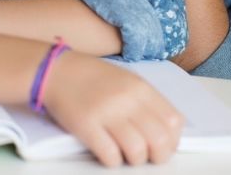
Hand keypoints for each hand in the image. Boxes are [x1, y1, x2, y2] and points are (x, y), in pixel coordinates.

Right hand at [41, 52, 183, 166]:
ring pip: (137, 150)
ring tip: (126, 154)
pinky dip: (113, 160)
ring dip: (135, 159)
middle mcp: (127, 99)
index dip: (173, 140)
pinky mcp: (86, 126)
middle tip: (147, 155)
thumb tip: (166, 131)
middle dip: (158, 156)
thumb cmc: (92, 77)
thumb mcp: (126, 80)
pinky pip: (110, 155)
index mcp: (141, 88)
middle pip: (160, 140)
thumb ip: (146, 101)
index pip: (174, 121)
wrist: (56, 70)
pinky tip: (108, 152)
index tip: (163, 145)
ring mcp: (106, 113)